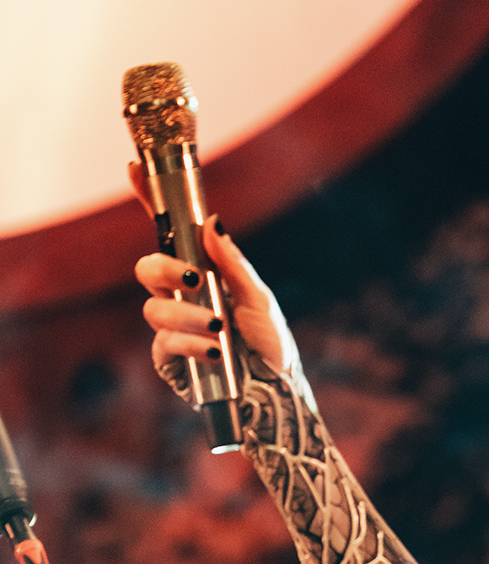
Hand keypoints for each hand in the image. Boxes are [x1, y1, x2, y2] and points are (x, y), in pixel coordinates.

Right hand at [131, 162, 290, 384]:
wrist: (278, 393)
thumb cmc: (272, 344)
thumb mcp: (260, 299)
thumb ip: (233, 264)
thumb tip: (212, 223)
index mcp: (200, 274)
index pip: (169, 235)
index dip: (148, 201)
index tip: (135, 171)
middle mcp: (181, 297)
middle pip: (147, 270)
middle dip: (164, 270)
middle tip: (194, 279)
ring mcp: (174, 329)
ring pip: (153, 309)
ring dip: (186, 316)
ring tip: (219, 328)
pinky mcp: (171, 361)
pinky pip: (164, 345)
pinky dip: (190, 344)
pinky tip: (215, 351)